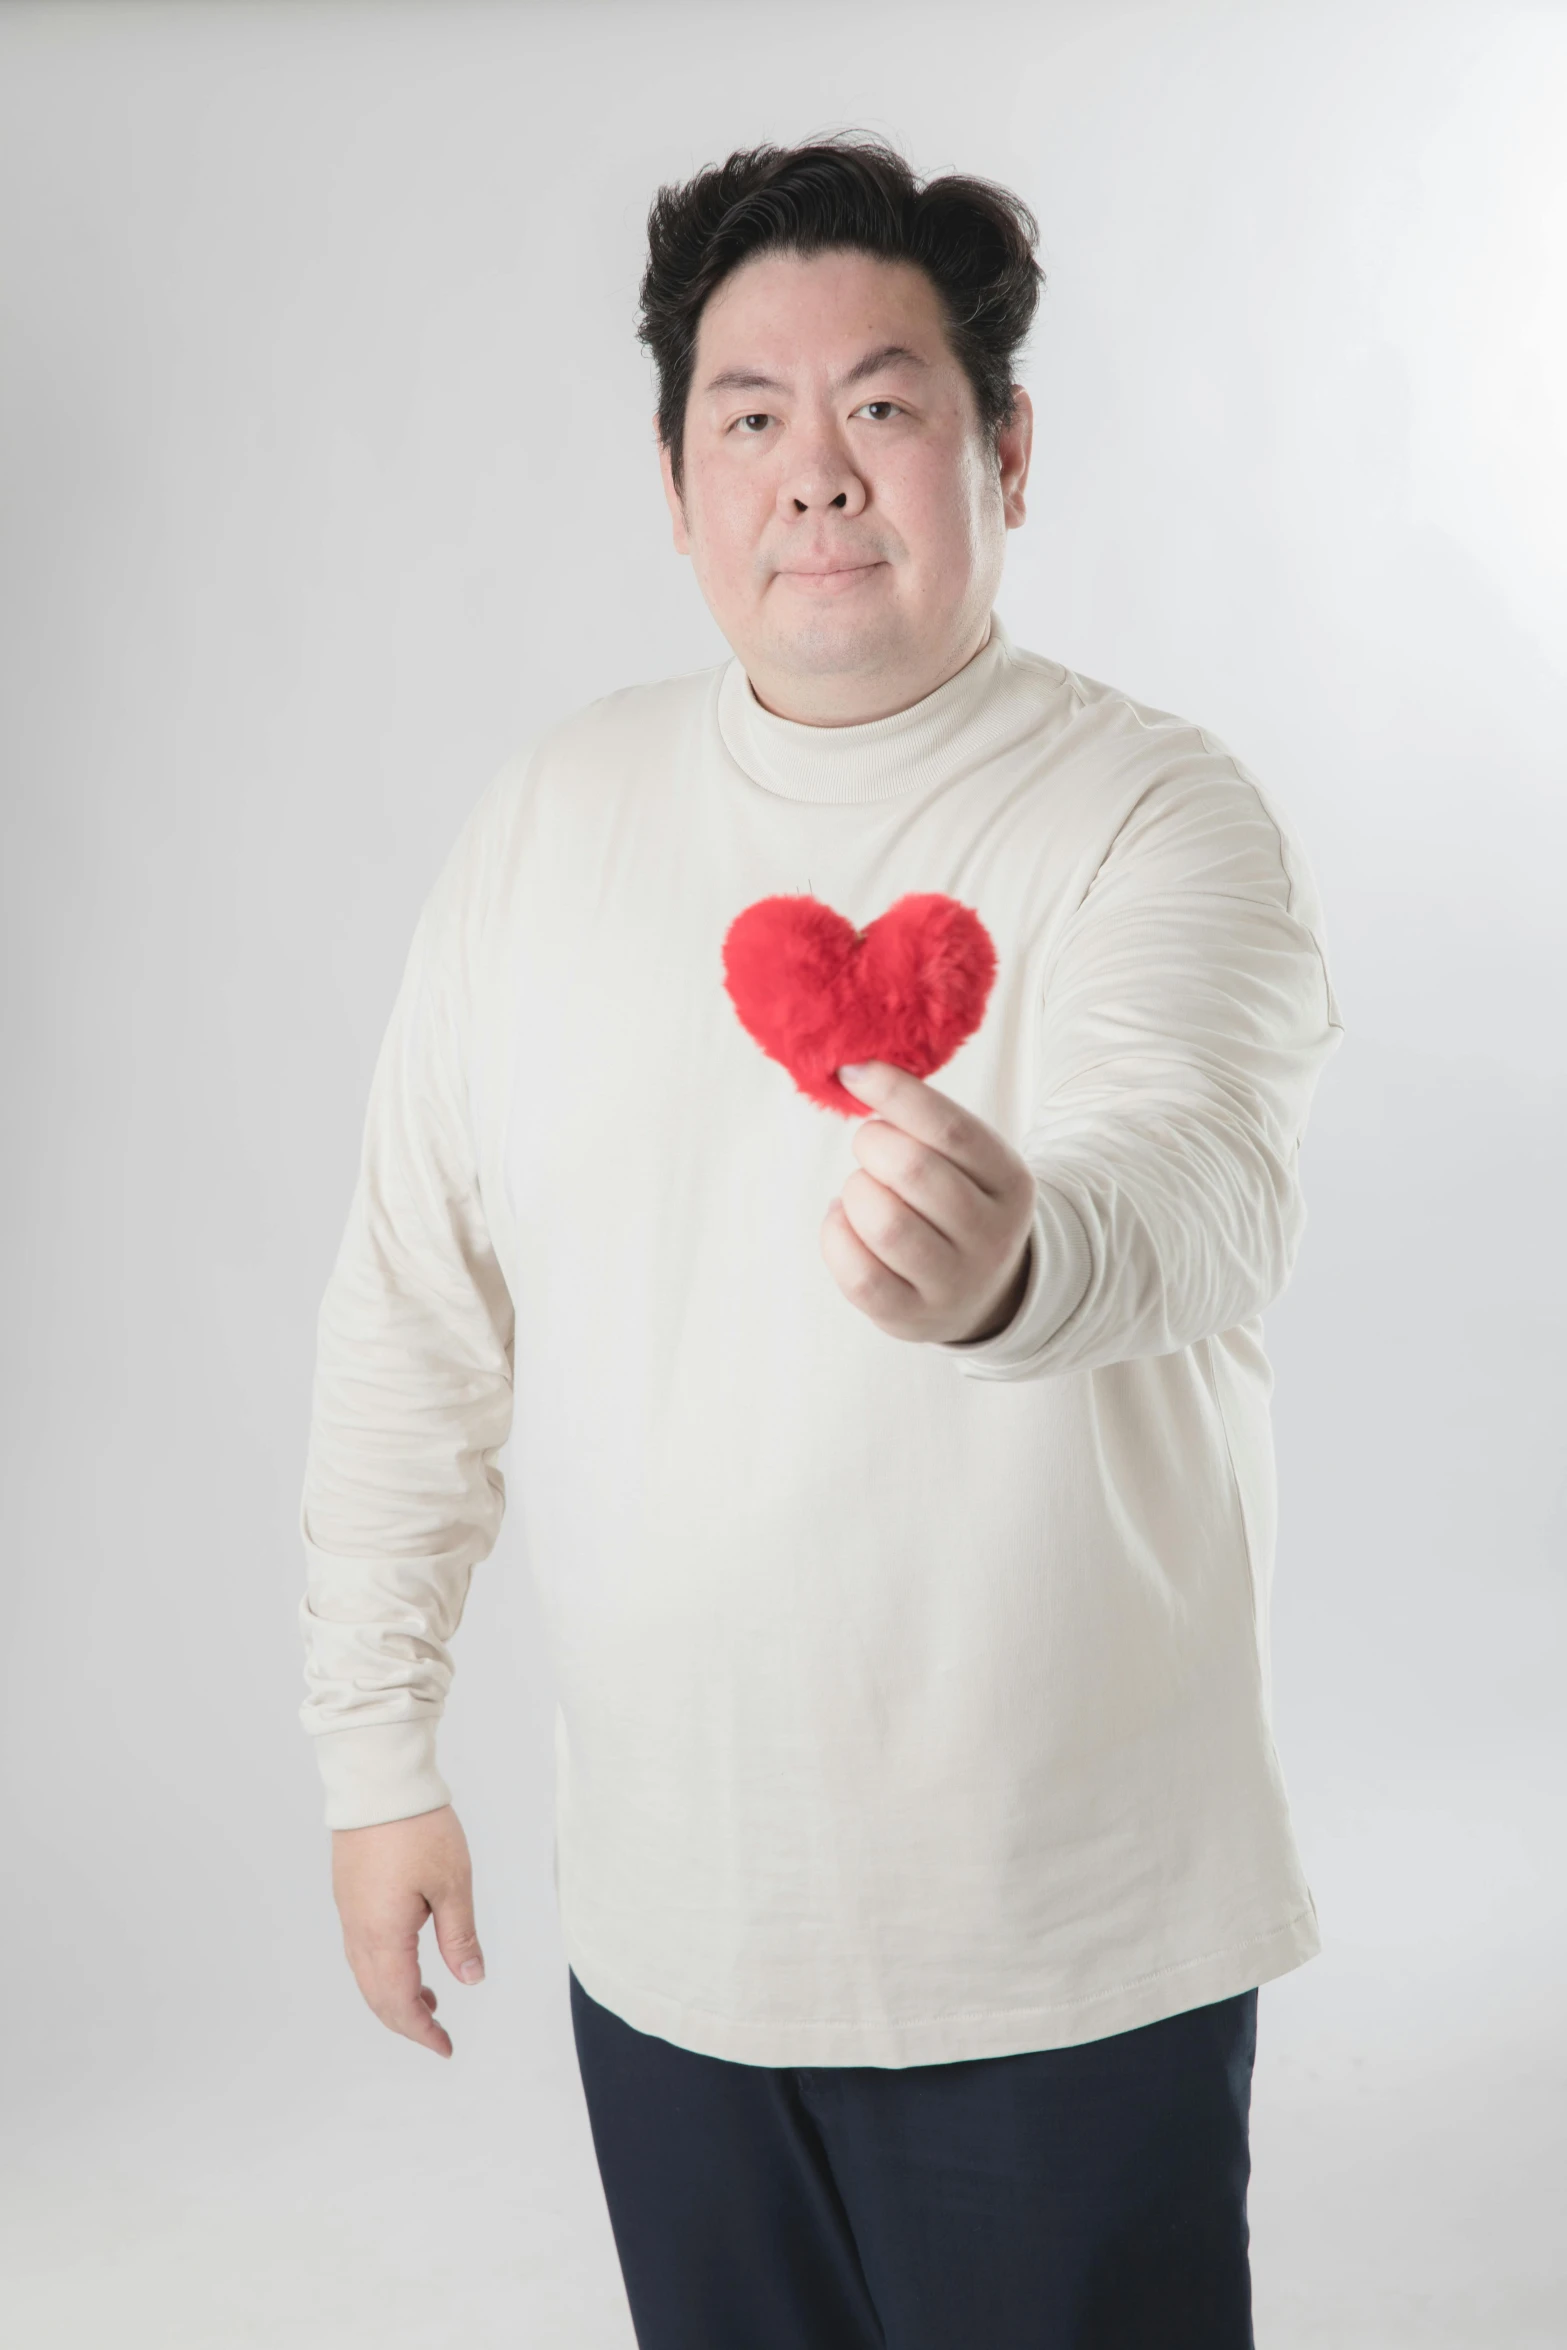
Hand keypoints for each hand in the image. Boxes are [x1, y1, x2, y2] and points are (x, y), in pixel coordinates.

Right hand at [330, 1803, 484, 2058]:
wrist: (377, 1783)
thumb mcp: (452, 1884)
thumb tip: (469, 1980)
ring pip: (366, 1976)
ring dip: (394, 1997)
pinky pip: (362, 1951)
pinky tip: (408, 1961)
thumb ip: (459, 1937)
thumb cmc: (418, 1828)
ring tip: (429, 2001)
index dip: (421, 2031)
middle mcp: (359, 1932)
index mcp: (384, 1935)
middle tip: (437, 2034)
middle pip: (377, 1997)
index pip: (400, 2002)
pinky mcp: (349, 1896)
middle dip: (406, 2022)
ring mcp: (349, 1914)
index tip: (444, 2046)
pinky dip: (384, 1971)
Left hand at [821, 1059, 1034, 1345]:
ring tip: (864, 1189)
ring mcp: (954, 1282)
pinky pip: (857, 1271)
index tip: (853, 1070)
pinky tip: (847, 1221)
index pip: (951, 1129)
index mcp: (1010, 1182)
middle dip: (872, 1145)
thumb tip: (855, 1070)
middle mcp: (991, 1236)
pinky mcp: (910, 1316)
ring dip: (856, 1192)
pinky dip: (837, 1233)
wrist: (980, 1290)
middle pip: (912, 1171)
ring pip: (883, 1223)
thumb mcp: (966, 1160)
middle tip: (870, 1145)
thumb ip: (925, 1121)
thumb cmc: (957, 1202)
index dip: (896, 1093)